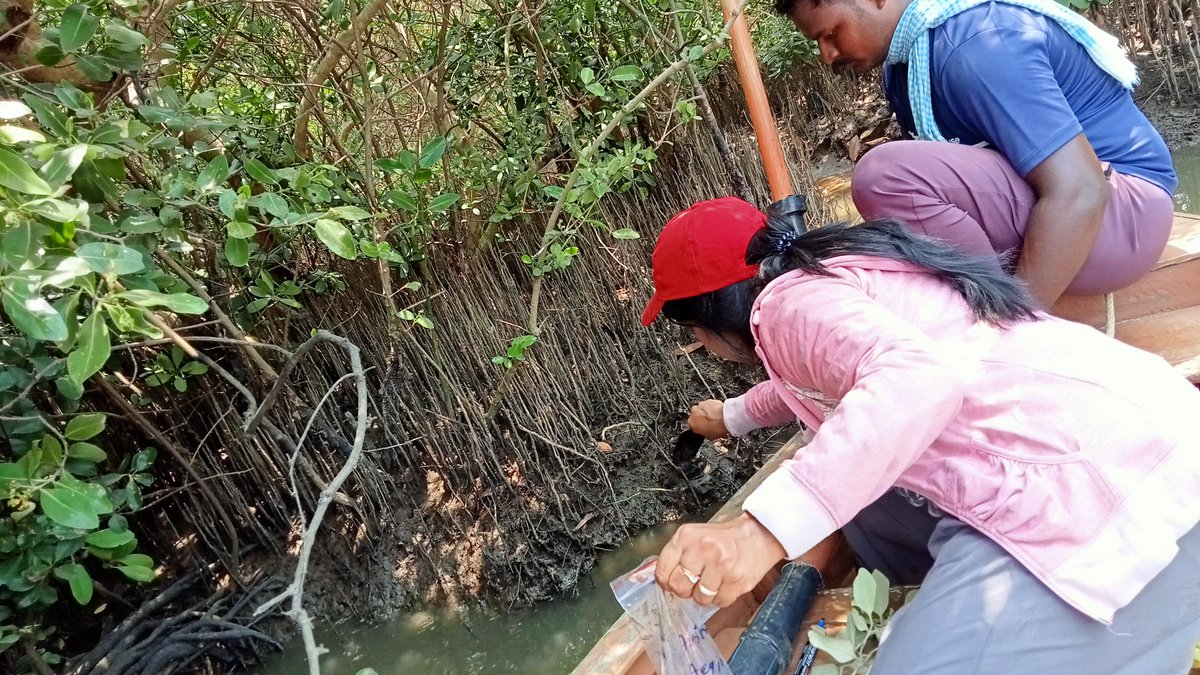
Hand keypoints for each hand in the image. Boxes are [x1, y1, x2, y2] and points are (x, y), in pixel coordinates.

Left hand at [655, 513, 786, 607]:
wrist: (758, 535)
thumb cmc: (723, 538)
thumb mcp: (694, 537)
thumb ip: (675, 556)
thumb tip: (655, 580)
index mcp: (686, 536)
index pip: (663, 570)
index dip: (665, 581)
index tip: (671, 582)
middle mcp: (702, 549)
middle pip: (679, 586)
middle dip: (684, 590)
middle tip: (694, 583)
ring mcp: (721, 565)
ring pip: (699, 598)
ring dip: (704, 595)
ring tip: (713, 581)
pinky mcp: (737, 580)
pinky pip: (719, 603)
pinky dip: (720, 598)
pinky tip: (725, 584)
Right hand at [688, 400, 727, 439]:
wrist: (727, 418)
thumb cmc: (718, 427)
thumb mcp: (709, 436)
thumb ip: (703, 432)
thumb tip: (705, 431)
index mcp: (691, 422)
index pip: (692, 425)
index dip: (699, 427)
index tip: (703, 428)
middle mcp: (694, 412)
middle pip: (696, 415)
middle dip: (701, 418)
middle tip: (710, 423)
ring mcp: (701, 404)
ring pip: (702, 409)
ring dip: (706, 412)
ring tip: (715, 418)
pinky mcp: (708, 400)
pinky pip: (709, 405)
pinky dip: (712, 408)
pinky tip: (718, 413)